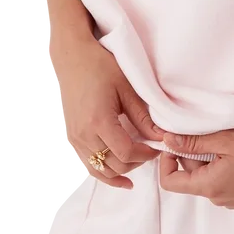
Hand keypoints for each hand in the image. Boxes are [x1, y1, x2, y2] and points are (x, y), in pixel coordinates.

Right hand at [48, 29, 164, 189]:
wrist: (73, 57)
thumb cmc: (100, 66)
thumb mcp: (127, 88)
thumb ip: (143, 116)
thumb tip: (160, 137)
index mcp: (99, 121)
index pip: (126, 153)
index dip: (146, 154)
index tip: (158, 146)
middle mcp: (84, 135)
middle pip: (114, 165)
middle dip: (137, 162)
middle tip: (151, 149)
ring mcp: (75, 138)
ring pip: (100, 170)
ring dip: (122, 170)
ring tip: (138, 161)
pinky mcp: (72, 137)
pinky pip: (88, 164)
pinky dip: (104, 172)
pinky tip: (119, 175)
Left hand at [159, 126, 233, 207]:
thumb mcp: (226, 139)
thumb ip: (194, 142)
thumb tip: (167, 140)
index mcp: (209, 187)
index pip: (169, 182)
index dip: (166, 160)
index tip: (175, 140)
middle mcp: (218, 199)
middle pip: (189, 177)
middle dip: (191, 154)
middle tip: (208, 133)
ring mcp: (232, 200)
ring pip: (206, 177)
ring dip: (208, 159)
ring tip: (226, 141)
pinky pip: (221, 181)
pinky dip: (222, 165)